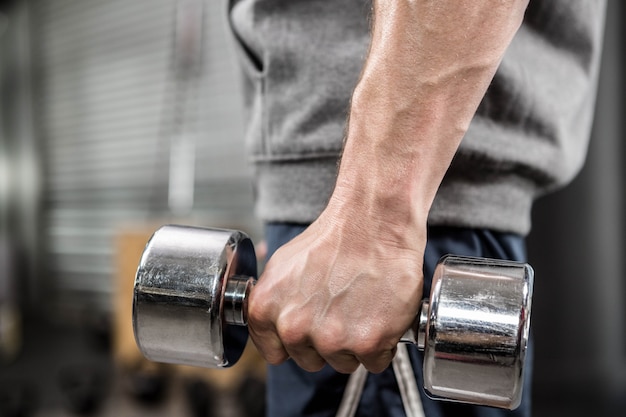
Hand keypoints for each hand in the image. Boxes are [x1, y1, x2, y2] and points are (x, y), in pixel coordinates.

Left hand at [247, 200, 424, 373]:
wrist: (373, 222)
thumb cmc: (334, 238)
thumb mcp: (282, 265)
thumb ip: (273, 302)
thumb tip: (273, 323)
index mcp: (266, 310)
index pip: (275, 353)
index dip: (297, 342)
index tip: (311, 329)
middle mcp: (293, 328)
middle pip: (311, 361)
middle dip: (327, 343)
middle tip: (342, 310)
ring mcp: (331, 338)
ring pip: (343, 364)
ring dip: (355, 344)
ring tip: (362, 307)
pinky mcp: (367, 342)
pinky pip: (375, 362)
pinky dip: (382, 344)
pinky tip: (380, 315)